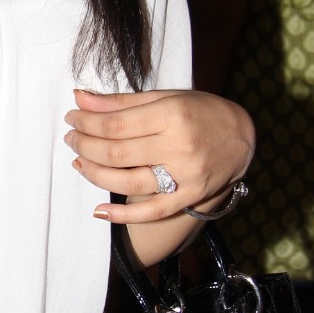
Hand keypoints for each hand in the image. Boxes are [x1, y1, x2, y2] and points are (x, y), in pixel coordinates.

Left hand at [65, 88, 253, 265]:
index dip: (87, 122)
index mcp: (172, 114)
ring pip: (128, 181)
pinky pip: (152, 211)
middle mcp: (179, 146)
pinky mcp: (190, 197)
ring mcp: (185, 175)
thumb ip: (121, 101)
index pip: (115, 123)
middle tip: (71, 139)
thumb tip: (80, 98)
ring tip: (79, 163)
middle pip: (117, 152)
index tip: (72, 118)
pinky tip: (99, 211)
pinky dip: (123, 215)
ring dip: (95, 174)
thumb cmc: (200, 112)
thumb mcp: (165, 97)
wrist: (242, 137)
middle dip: (85, 146)